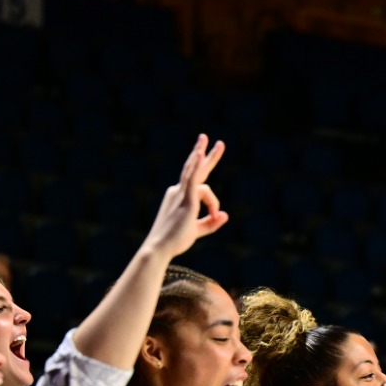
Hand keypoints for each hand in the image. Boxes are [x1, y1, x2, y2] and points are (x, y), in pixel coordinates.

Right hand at [141, 135, 229, 260]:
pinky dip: (196, 167)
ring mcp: (181, 194)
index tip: (207, 157)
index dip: (201, 168)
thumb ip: (211, 222)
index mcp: (180, 197)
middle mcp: (178, 191)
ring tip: (219, 145)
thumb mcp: (197, 230)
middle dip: (201, 152)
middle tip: (207, 138)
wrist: (160, 247)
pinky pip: (192, 180)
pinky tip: (200, 155)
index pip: (194, 180)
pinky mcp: (186, 200)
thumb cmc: (174, 241)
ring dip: (206, 156)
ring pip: (197, 173)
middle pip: (193, 168)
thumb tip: (225, 214)